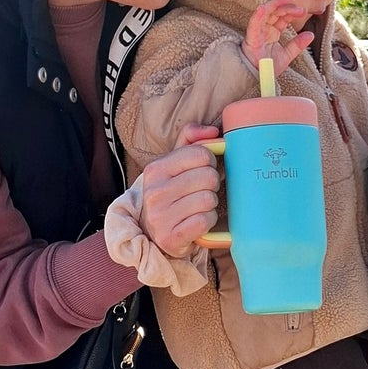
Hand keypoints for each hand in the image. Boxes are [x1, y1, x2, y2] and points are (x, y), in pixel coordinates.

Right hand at [138, 124, 223, 260]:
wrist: (154, 232)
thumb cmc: (171, 193)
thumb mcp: (174, 163)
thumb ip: (191, 140)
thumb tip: (213, 131)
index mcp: (155, 169)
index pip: (201, 154)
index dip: (210, 162)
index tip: (202, 170)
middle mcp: (154, 192)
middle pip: (209, 177)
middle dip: (211, 184)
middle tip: (202, 190)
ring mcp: (160, 216)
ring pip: (209, 199)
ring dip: (210, 204)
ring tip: (198, 206)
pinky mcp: (171, 237)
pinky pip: (205, 221)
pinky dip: (207, 221)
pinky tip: (198, 221)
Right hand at [243, 0, 313, 78]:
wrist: (257, 79)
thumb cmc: (267, 67)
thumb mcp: (287, 56)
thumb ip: (297, 45)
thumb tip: (310, 35)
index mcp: (273, 32)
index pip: (282, 17)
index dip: (292, 12)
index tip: (303, 11)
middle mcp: (265, 29)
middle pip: (275, 12)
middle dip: (287, 7)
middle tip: (300, 8)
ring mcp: (257, 32)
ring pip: (265, 13)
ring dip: (275, 5)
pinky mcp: (251, 37)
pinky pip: (253, 23)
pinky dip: (257, 15)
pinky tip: (263, 8)